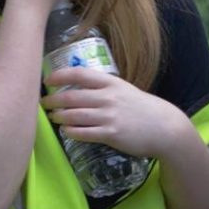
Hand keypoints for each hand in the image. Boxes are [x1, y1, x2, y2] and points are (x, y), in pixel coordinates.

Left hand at [41, 68, 191, 159]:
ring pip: (74, 115)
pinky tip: (67, 131)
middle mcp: (108, 97)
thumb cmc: (142, 108)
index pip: (79, 74)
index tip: (47, 80)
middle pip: (72, 96)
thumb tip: (78, 88)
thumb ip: (103, 88)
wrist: (164, 127)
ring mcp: (109, 116)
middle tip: (44, 103)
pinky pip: (84, 133)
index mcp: (111, 83)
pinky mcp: (111, 134)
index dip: (60, 76)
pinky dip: (71, 132)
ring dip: (60, 117)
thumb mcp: (124, 90)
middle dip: (53, 100)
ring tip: (54, 117)